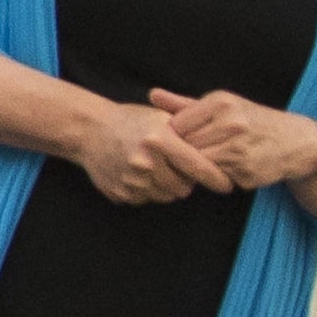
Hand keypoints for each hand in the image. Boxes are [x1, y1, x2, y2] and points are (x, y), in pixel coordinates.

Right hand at [76, 100, 234, 204]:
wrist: (89, 131)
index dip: (217, 178)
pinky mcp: (120, 193)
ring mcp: (131, 181)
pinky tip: (139, 175)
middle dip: (186, 181)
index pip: (198, 167)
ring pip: (165, 196)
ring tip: (158, 170)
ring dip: (167, 187)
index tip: (227, 185)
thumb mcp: (160, 118)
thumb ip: (186, 136)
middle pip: (183, 188)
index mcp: (159, 140)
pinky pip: (145, 199)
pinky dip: (147, 191)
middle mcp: (146, 163)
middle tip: (179, 169)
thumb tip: (214, 157)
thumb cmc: (129, 121)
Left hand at [149, 88, 316, 190]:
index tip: (179, 141)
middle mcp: (229, 122)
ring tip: (208, 161)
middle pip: (184, 145)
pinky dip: (215, 177)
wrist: (297, 141)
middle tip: (191, 155)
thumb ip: (184, 104)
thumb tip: (152, 94)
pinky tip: (226, 169)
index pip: (176, 125)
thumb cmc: (252, 121)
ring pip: (197, 163)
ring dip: (197, 167)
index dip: (174, 137)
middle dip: (184, 153)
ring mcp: (237, 147)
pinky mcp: (243, 169)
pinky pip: (214, 177)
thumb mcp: (222, 106)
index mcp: (220, 102)